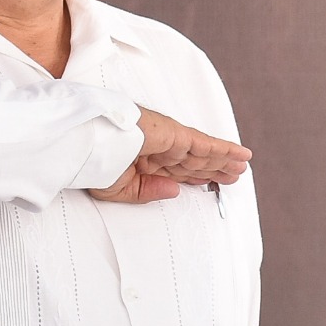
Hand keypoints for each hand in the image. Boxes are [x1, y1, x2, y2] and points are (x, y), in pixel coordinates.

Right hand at [91, 107, 251, 203]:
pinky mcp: (174, 134)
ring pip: (202, 154)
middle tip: (233, 175)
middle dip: (213, 169)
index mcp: (141, 161)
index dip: (195, 178)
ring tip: (241, 166)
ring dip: (223, 160)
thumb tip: (174, 191)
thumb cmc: (93, 162)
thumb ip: (148, 191)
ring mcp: (165, 139)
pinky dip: (225, 149)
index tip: (210, 183)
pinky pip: (205, 144)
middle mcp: (156, 149)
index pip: (175, 172)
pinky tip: (240, 155)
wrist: (85, 143)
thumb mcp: (120, 189)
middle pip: (192, 163)